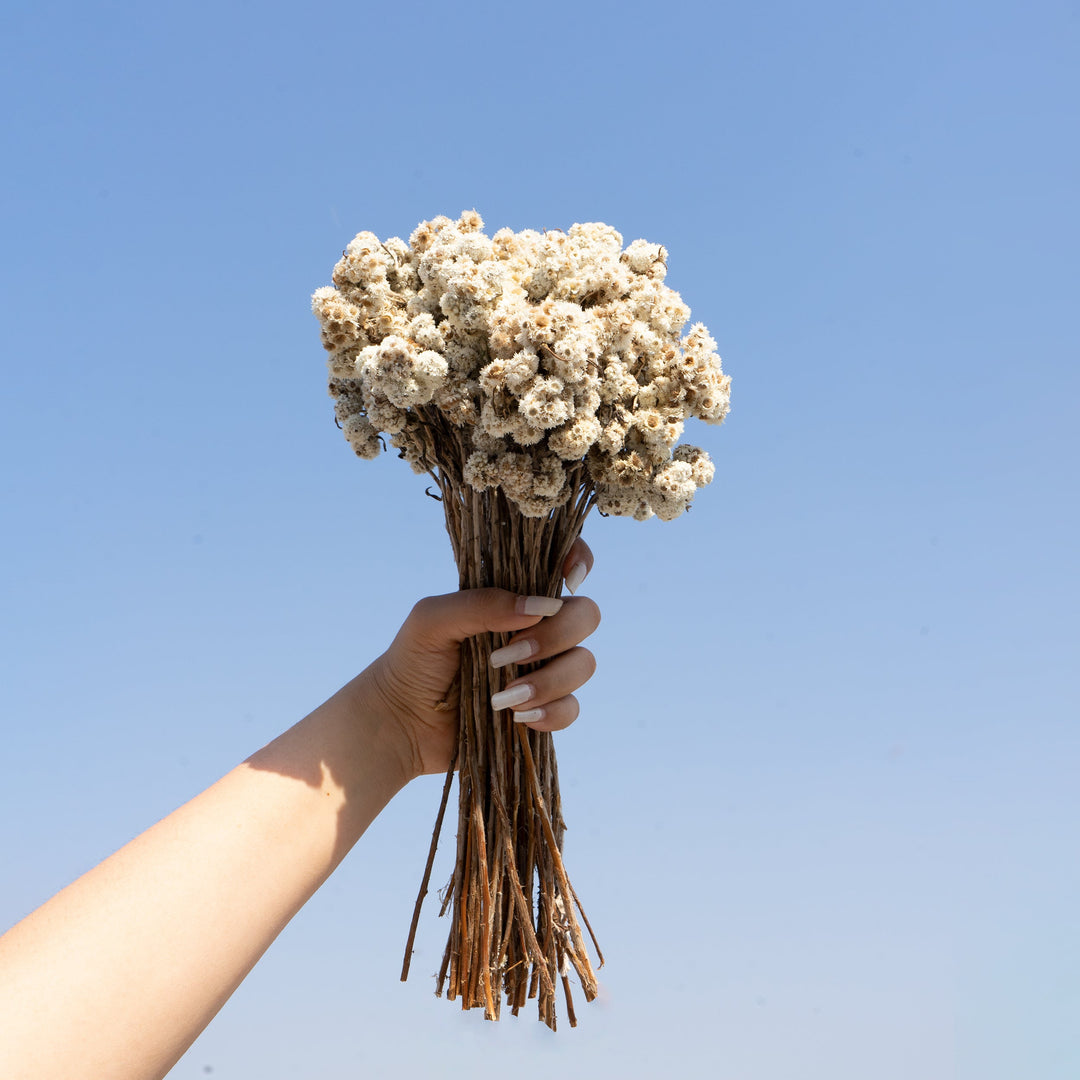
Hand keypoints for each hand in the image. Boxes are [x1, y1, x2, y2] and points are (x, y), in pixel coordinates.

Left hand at [365, 538, 599, 778]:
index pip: (562, 563)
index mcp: (511, 597)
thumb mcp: (433, 620)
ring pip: (583, 663)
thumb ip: (482, 604)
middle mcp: (535, 628)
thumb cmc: (411, 661)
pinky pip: (571, 708)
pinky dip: (549, 712)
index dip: (578, 561)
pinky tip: (516, 717)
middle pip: (586, 614)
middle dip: (557, 635)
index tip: (567, 581)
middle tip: (509, 654)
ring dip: (548, 680)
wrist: (400, 722)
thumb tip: (539, 606)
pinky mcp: (542, 708)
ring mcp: (542, 668)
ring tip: (503, 697)